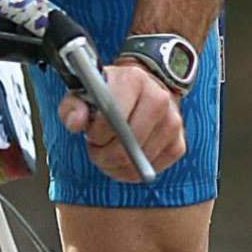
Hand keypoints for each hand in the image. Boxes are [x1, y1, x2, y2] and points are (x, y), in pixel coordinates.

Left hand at [58, 61, 185, 183]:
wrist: (140, 92)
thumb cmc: (108, 95)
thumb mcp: (84, 93)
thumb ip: (73, 106)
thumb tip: (75, 123)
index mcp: (134, 80)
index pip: (114, 117)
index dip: (97, 133)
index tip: (90, 133)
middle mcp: (159, 99)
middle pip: (127, 145)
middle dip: (104, 154)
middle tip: (96, 148)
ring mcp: (172, 123)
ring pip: (136, 162)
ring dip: (115, 164)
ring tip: (109, 150)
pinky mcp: (178, 145)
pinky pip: (150, 169)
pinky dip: (132, 171)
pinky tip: (124, 158)